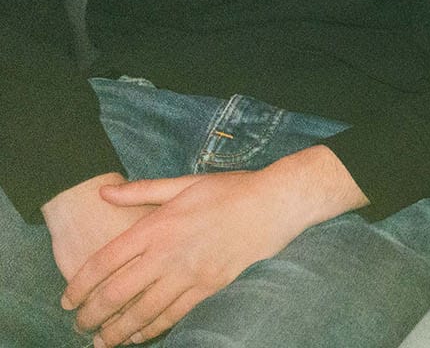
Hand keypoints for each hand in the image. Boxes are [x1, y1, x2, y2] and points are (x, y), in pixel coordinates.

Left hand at [62, 147, 367, 346]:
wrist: (275, 203)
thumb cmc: (230, 190)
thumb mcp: (183, 183)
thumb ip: (140, 191)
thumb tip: (103, 193)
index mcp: (156, 227)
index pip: (103, 263)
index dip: (79, 286)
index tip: (67, 301)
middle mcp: (167, 254)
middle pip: (116, 294)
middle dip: (91, 315)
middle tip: (80, 326)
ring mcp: (189, 273)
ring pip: (142, 312)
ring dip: (118, 331)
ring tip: (102, 341)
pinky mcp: (210, 287)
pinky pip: (174, 315)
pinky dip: (152, 329)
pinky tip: (139, 336)